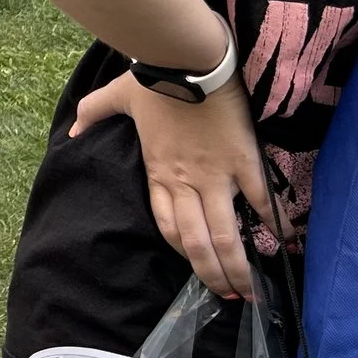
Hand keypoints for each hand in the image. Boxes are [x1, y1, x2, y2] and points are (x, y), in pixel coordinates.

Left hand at [71, 72, 271, 298]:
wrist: (189, 61)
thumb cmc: (154, 79)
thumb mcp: (116, 97)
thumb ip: (93, 113)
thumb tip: (73, 131)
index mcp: (158, 173)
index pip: (168, 226)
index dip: (182, 252)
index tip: (197, 266)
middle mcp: (186, 183)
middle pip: (196, 243)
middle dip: (213, 275)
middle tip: (230, 297)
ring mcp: (216, 175)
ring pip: (225, 234)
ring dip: (239, 266)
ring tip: (252, 290)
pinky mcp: (244, 160)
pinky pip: (261, 200)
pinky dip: (274, 223)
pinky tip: (284, 242)